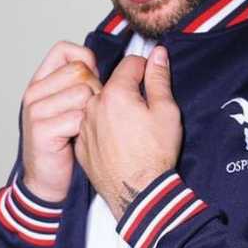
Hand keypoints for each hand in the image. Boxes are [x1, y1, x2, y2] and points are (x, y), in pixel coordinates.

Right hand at [20, 41, 101, 202]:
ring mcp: (35, 110)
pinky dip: (87, 129)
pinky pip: (80, 117)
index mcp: (42, 81)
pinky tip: (79, 138)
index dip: (86, 59)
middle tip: (89, 113)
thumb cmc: (71, 139)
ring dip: (94, 112)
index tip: (95, 78)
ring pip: (83, 93)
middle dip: (96, 90)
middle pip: (80, 71)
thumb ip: (87, 80)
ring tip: (84, 127)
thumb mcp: (75, 104)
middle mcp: (35, 91)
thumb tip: (120, 60)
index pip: (65, 50)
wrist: (52, 178)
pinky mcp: (42, 129)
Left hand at [76, 47, 181, 220]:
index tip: (155, 80)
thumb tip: (157, 54)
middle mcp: (93, 106)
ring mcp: (84, 126)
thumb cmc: (155, 153)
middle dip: (130, 89)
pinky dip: (105, 127)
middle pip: (113, 84)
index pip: (130, 63)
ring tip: (134, 128)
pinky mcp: (81, 144)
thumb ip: (158, 78)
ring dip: (115, 108)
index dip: (147, 68)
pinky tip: (121, 141)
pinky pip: (93, 125)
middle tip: (147, 109)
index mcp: (115, 93)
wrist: (138, 192)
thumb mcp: (166, 111)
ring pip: (101, 104)